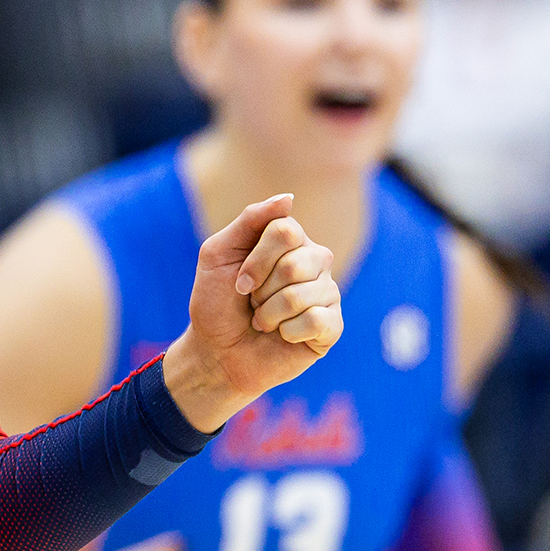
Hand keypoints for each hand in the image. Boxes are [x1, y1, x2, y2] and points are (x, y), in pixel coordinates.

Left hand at [166, 194, 342, 431]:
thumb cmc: (217, 302)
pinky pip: (317, 320)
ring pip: (303, 295)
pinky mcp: (332, 326)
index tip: (238, 281)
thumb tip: (289, 197)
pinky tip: (283, 335)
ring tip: (264, 321)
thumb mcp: (219, 254)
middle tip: (252, 302)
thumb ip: (251, 220)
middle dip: (261, 289)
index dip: (256, 260)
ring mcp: (327, 293)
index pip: (285, 231)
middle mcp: (314, 262)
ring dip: (269, 314)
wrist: (217, 352)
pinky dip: (287, 331)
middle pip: (297, 263)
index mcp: (289, 241)